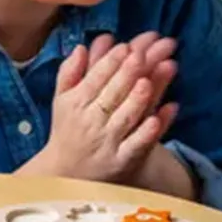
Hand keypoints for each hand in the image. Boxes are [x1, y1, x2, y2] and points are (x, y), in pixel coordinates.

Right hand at [43, 40, 177, 181]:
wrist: (65, 174)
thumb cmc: (68, 129)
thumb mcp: (62, 100)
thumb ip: (70, 72)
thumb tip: (81, 47)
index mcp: (76, 103)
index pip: (95, 79)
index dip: (110, 63)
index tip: (124, 47)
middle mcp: (91, 122)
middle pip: (112, 95)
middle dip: (126, 74)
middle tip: (140, 56)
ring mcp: (108, 143)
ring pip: (125, 118)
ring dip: (137, 100)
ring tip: (148, 82)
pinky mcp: (123, 161)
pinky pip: (137, 145)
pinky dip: (148, 132)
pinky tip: (159, 117)